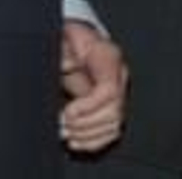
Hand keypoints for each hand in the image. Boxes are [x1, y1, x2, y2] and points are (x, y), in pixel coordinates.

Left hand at [58, 20, 127, 153]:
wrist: (75, 41)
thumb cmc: (69, 39)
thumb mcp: (64, 38)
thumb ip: (64, 51)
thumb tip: (66, 65)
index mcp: (108, 57)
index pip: (111, 90)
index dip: (89, 107)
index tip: (67, 112)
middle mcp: (118, 76)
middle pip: (115, 111)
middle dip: (84, 124)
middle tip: (62, 124)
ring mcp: (118, 92)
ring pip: (115, 124)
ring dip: (87, 134)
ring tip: (66, 131)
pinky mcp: (112, 106)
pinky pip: (111, 131)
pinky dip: (93, 141)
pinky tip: (76, 139)